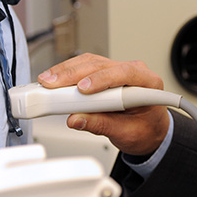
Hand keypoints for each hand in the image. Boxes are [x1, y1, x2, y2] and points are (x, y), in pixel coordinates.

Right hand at [38, 53, 169, 155]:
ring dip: (66, 71)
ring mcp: (117, 69)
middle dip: (74, 74)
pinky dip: (68, 72)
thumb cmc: (145, 129)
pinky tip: (54, 78)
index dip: (101, 78)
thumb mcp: (127, 133)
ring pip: (90, 62)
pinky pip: (85, 66)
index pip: (124, 73)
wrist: (149, 130)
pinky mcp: (104, 72)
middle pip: (100, 65)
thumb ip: (102, 125)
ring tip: (47, 82)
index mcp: (147, 82)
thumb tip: (76, 119)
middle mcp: (133, 71)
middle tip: (51, 85)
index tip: (82, 89)